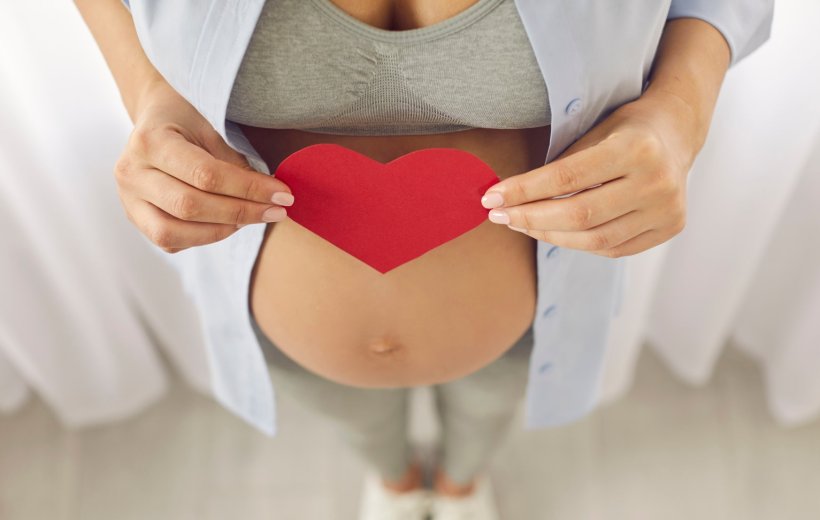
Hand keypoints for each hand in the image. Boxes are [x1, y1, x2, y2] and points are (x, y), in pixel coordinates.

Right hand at [114, 80, 292, 253]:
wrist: (154, 117)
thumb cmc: (188, 117)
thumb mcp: (212, 123)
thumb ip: (233, 160)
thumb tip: (269, 194)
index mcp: (150, 141)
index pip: (205, 175)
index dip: (248, 189)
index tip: (283, 194)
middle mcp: (131, 172)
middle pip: (190, 207)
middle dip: (241, 212)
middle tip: (277, 211)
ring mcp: (128, 199)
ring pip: (173, 233)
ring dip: (222, 230)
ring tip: (253, 218)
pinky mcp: (135, 218)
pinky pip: (170, 242)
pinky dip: (204, 237)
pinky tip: (229, 223)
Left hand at [480, 92, 698, 257]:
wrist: (677, 131)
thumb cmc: (624, 127)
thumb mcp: (593, 130)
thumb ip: (560, 165)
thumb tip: (508, 197)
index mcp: (636, 148)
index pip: (567, 178)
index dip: (524, 191)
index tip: (492, 197)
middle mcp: (656, 182)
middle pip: (579, 215)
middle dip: (530, 218)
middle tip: (499, 215)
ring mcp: (667, 209)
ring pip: (594, 239)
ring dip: (549, 235)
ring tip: (522, 224)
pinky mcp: (669, 227)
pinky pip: (612, 248)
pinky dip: (578, 242)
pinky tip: (554, 232)